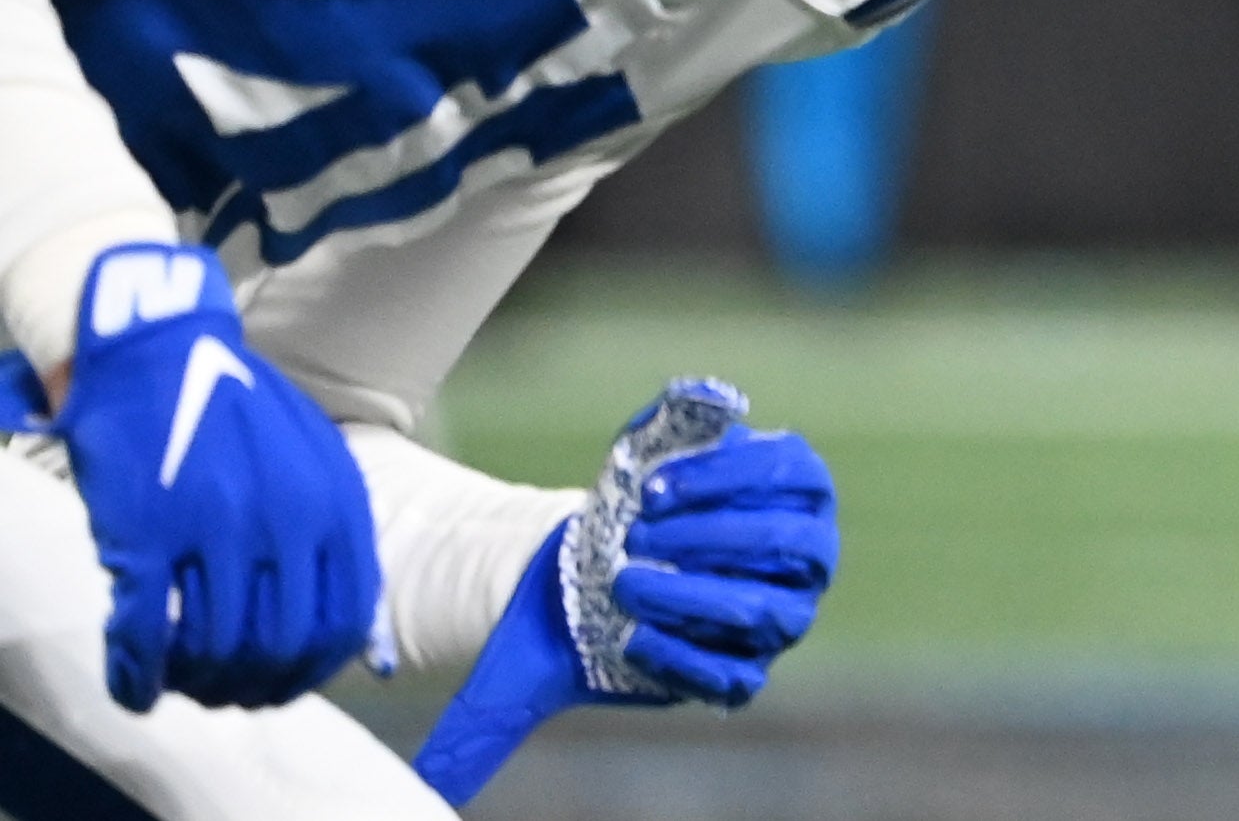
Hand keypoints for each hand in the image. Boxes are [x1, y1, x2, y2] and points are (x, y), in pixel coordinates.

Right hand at [51, 244, 378, 711]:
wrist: (158, 352)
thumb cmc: (238, 409)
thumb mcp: (314, 460)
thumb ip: (337, 537)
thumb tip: (362, 636)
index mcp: (334, 503)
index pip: (341, 624)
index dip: (310, 673)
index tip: (282, 686)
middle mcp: (284, 520)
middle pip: (278, 648)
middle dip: (252, 686)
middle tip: (226, 691)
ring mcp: (216, 528)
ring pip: (215, 650)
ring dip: (197, 682)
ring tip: (183, 679)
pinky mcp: (148, 534)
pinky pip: (146, 635)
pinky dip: (140, 677)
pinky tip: (137, 687)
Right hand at [411, 379, 837, 805]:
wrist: (593, 534)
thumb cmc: (567, 612)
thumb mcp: (522, 675)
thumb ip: (478, 738)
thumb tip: (417, 795)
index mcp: (725, 666)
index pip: (732, 679)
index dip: (683, 659)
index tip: (623, 637)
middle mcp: (777, 611)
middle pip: (767, 612)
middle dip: (694, 595)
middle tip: (624, 577)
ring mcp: (799, 545)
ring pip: (787, 541)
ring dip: (718, 530)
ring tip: (644, 521)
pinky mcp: (798, 479)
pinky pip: (789, 473)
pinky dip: (732, 473)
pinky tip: (663, 481)